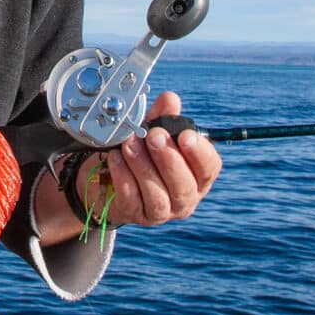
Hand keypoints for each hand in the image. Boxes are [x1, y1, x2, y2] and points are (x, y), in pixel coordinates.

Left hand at [84, 90, 221, 226]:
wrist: (105, 177)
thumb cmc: (138, 153)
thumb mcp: (150, 131)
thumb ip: (162, 117)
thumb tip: (170, 99)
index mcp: (195, 175)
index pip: (209, 168)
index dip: (199, 153)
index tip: (185, 135)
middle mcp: (183, 197)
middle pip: (184, 186)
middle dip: (169, 158)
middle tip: (154, 136)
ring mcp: (160, 211)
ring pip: (158, 196)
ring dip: (143, 166)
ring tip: (129, 144)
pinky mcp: (134, 214)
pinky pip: (131, 199)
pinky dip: (123, 177)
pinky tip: (115, 158)